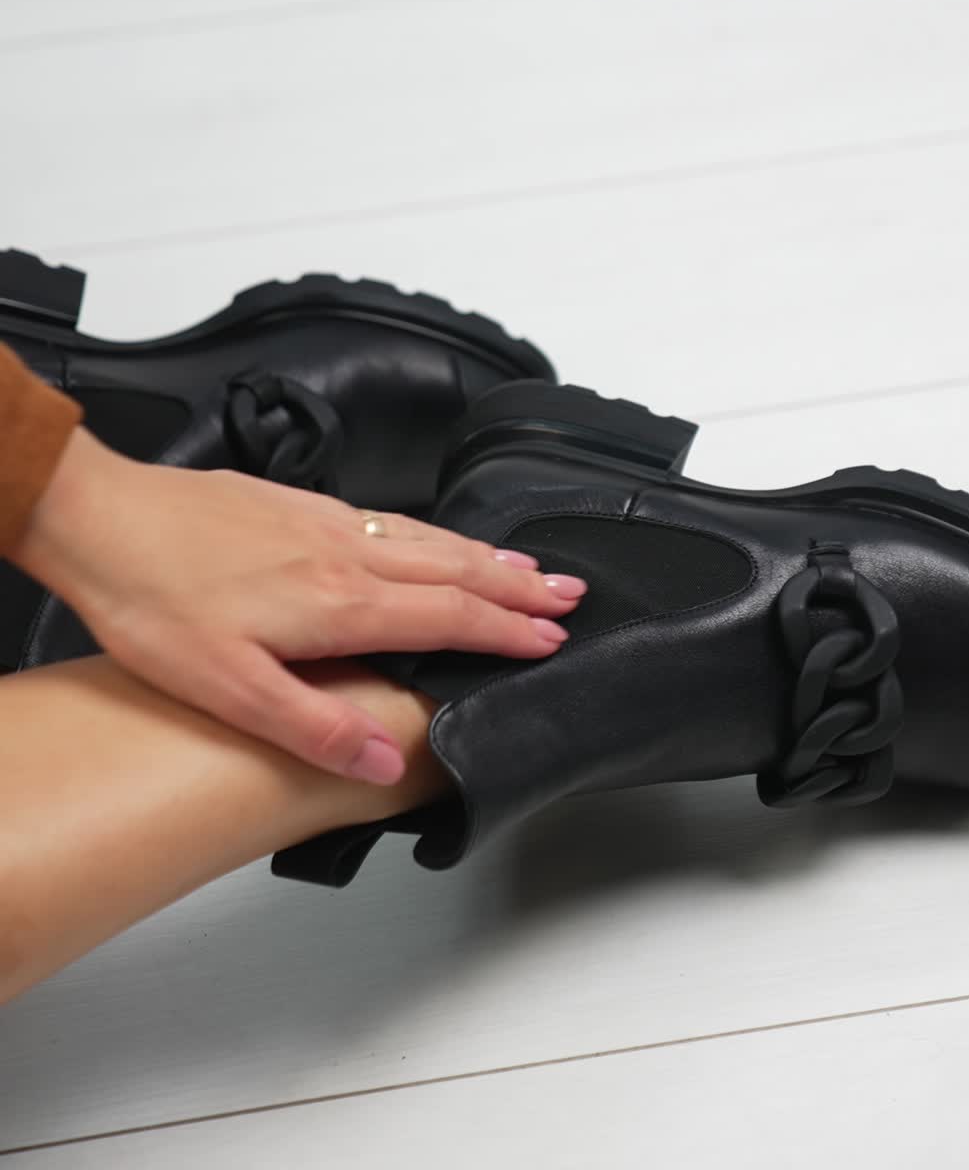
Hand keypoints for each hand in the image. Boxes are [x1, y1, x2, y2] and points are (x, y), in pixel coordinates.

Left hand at [11, 429, 586, 784]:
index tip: (550, 638)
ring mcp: (326, 523)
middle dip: (519, 586)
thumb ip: (311, 723)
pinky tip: (436, 537)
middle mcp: (346, 554)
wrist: (101, 517)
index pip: (447, 615)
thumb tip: (384, 759)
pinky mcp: (302, 505)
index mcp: (339, 602)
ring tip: (529, 567)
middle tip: (570, 593)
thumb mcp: (224, 684)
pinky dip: (438, 533)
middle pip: (455, 569)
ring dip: (487, 556)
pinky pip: (396, 519)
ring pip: (429, 539)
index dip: (505, 630)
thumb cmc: (154, 599)